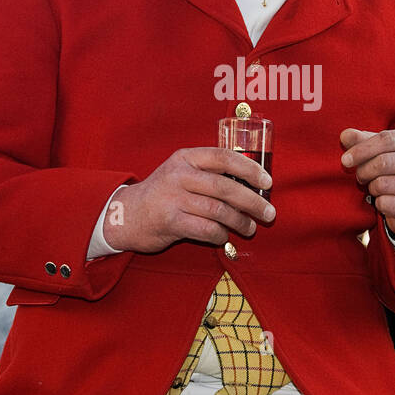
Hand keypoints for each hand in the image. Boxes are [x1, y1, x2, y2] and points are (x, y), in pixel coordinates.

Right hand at [102, 148, 274, 253]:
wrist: (125, 215)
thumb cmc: (163, 195)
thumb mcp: (181, 173)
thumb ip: (209, 174)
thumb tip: (251, 186)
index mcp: (186, 158)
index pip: (224, 157)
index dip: (250, 169)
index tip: (267, 182)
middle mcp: (179, 175)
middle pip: (225, 187)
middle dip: (253, 202)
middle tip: (269, 213)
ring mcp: (172, 198)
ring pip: (219, 210)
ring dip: (240, 222)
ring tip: (250, 228)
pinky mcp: (169, 221)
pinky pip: (206, 230)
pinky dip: (220, 235)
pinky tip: (224, 237)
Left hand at [340, 128, 394, 240]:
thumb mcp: (382, 151)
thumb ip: (362, 141)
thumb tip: (345, 135)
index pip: (387, 139)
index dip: (362, 149)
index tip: (345, 159)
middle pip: (384, 162)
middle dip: (364, 170)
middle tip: (360, 176)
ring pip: (383, 184)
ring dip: (372, 187)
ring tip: (375, 187)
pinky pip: (386, 204)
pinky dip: (379, 204)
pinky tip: (385, 201)